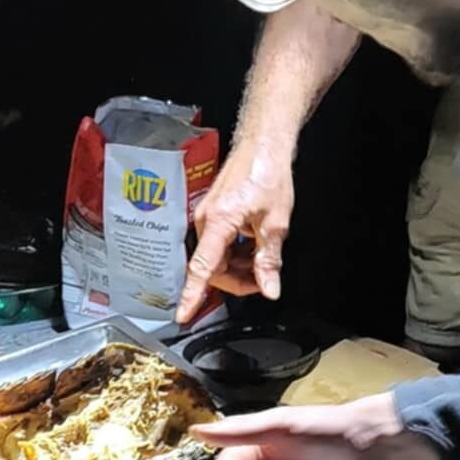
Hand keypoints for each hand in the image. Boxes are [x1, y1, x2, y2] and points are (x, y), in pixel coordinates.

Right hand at [178, 140, 293, 322]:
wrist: (263, 145)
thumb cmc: (267, 174)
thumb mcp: (276, 222)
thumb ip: (269, 260)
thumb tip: (269, 288)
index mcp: (219, 222)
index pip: (202, 267)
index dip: (192, 294)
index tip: (183, 314)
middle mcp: (205, 219)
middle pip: (212, 267)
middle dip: (236, 280)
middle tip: (263, 279)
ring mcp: (206, 215)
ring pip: (216, 257)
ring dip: (236, 266)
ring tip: (261, 260)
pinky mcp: (212, 213)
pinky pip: (217, 243)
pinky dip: (234, 252)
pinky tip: (252, 247)